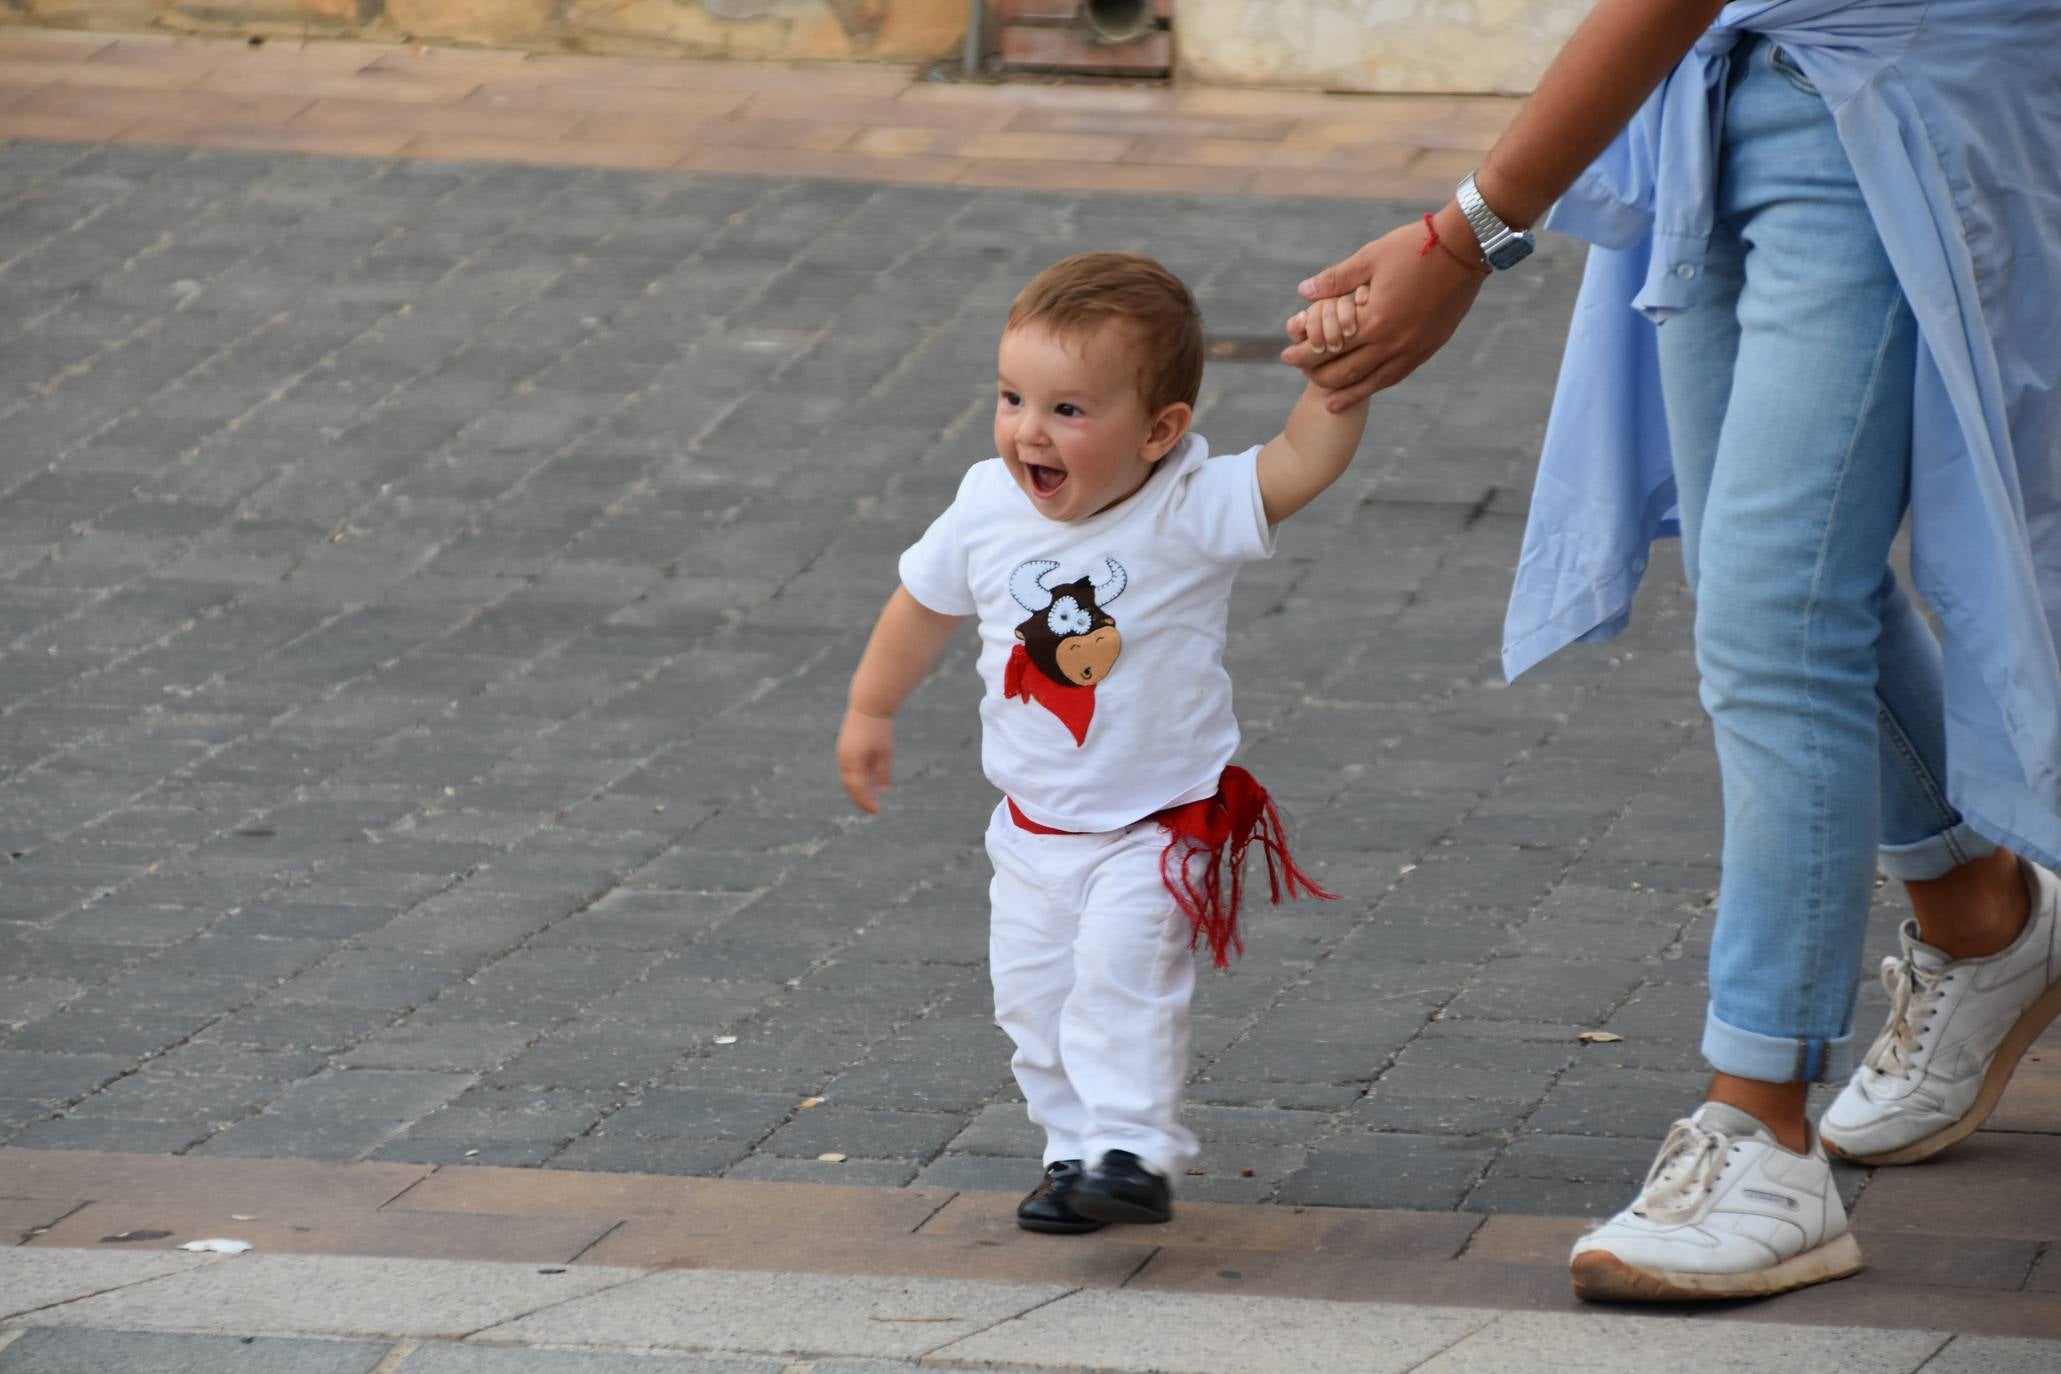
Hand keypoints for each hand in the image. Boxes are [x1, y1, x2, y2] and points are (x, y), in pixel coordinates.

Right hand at [836, 706, 894, 813]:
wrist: (868, 704)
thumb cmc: (879, 727)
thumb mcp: (885, 752)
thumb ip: (883, 772)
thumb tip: (882, 791)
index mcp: (852, 761)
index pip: (858, 788)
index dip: (866, 801)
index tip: (876, 811)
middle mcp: (844, 758)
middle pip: (850, 785)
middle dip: (860, 798)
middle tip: (873, 809)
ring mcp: (843, 752)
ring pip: (848, 777)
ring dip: (858, 789)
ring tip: (870, 798)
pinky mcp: (845, 747)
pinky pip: (850, 768)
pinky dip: (857, 778)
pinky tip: (868, 782)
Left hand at [1281, 207, 1488, 410]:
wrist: (1464, 249)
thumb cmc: (1414, 246)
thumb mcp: (1370, 257)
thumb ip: (1336, 279)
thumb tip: (1303, 292)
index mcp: (1373, 320)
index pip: (1328, 347)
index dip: (1304, 354)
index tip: (1286, 355)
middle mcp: (1391, 342)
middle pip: (1346, 371)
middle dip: (1319, 375)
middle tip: (1301, 375)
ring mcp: (1411, 349)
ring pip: (1372, 382)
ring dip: (1347, 392)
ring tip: (1330, 402)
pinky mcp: (1427, 348)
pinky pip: (1396, 376)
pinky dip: (1376, 385)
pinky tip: (1367, 388)